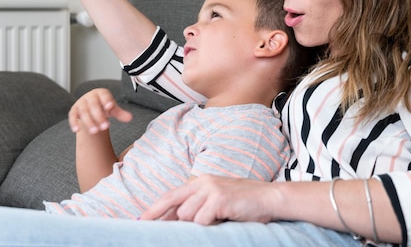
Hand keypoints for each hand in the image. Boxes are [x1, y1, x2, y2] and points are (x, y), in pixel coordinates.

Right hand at [69, 88, 132, 133]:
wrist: (91, 108)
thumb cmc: (104, 107)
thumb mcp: (112, 109)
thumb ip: (120, 113)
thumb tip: (130, 118)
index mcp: (102, 93)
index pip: (104, 96)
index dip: (107, 100)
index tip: (110, 106)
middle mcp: (90, 96)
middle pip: (94, 105)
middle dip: (99, 116)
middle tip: (105, 127)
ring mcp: (81, 103)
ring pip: (84, 112)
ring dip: (89, 122)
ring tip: (95, 131)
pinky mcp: (74, 110)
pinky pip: (72, 116)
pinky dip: (74, 123)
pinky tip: (77, 130)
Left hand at [140, 174, 276, 224]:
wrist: (270, 197)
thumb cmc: (245, 202)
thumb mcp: (218, 199)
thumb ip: (198, 205)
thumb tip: (176, 220)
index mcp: (201, 181)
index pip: (172, 195)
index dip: (155, 208)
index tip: (141, 220)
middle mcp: (203, 182)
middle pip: (175, 205)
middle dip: (165, 220)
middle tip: (149, 229)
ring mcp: (211, 189)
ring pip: (188, 215)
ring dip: (198, 223)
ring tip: (215, 221)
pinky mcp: (219, 199)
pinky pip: (203, 220)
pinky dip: (209, 225)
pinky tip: (222, 220)